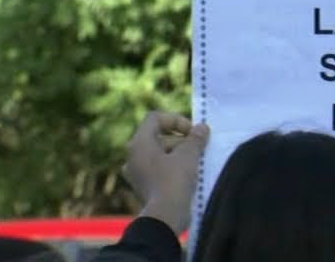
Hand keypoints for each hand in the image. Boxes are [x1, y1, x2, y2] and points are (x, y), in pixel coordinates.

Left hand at [123, 111, 208, 233]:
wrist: (165, 216)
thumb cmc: (174, 180)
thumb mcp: (189, 155)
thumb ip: (195, 138)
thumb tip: (201, 128)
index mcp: (139, 144)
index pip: (155, 118)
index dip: (176, 120)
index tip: (192, 132)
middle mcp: (133, 156)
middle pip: (158, 136)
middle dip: (181, 139)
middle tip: (199, 147)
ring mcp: (136, 173)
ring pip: (160, 154)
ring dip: (179, 154)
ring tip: (196, 162)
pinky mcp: (143, 186)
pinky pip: (159, 169)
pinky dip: (173, 168)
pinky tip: (189, 175)